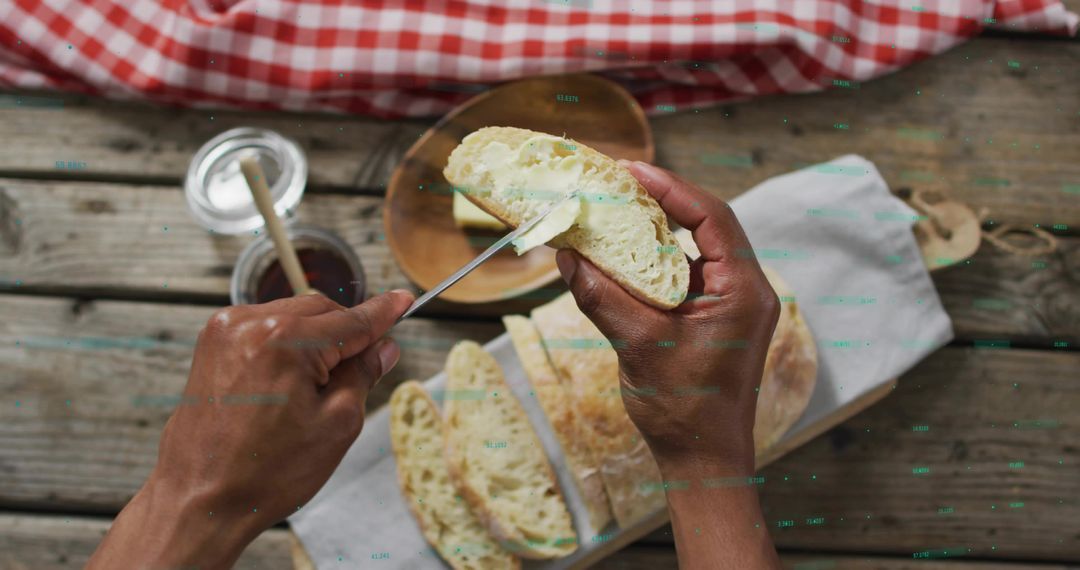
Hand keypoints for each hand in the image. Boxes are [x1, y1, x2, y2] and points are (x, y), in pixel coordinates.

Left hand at [87, 289, 413, 569]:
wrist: (199, 499)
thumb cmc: (265, 473)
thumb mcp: (336, 426)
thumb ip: (363, 375)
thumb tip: (384, 348)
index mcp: (286, 341)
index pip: (352, 320)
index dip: (384, 313)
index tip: (404, 300)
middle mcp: (250, 324)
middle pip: (322, 310)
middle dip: (347, 334)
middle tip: (366, 366)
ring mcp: (226, 330)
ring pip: (293, 315)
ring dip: (315, 338)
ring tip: (317, 388)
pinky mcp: (212, 343)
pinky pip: (264, 326)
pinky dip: (285, 343)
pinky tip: (289, 380)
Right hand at [554, 161, 779, 476]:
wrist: (703, 459)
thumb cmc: (684, 410)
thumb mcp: (639, 346)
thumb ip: (602, 297)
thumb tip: (567, 257)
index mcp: (744, 291)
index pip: (712, 218)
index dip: (671, 188)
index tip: (631, 171)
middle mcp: (745, 291)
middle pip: (706, 225)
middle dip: (662, 201)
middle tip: (617, 181)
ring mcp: (730, 304)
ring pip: (694, 248)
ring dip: (656, 229)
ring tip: (615, 209)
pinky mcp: (713, 318)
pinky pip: (684, 274)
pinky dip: (654, 260)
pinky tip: (622, 254)